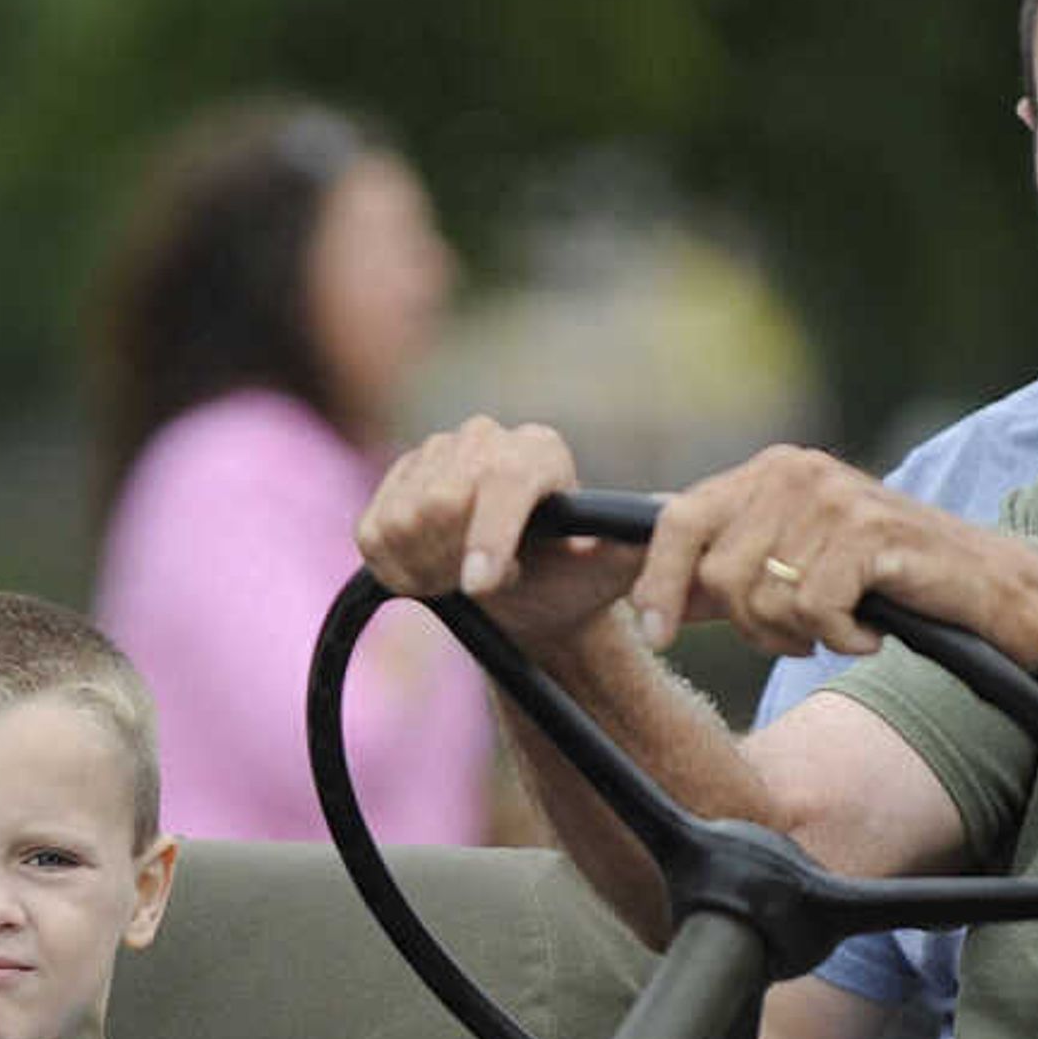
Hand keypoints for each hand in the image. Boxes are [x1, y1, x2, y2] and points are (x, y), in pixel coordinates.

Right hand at [357, 416, 647, 647]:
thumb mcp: (610, 572)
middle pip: (439, 503)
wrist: (530, 598)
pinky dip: (395, 568)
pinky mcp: (393, 483)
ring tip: (460, 576)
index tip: (482, 586)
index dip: (487, 535)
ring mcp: (433, 456)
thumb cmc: (572, 583)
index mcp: (538, 451)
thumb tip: (665, 514)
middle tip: (484, 583)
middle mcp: (484, 439)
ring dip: (427, 567)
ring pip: (401, 519)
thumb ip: (632, 545)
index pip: (501, 481)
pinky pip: (372, 533)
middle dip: (456, 559)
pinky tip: (429, 570)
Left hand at [627, 445, 1037, 665]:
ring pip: (764, 599)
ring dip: (800, 634)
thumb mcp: (791, 566)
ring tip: (841, 624)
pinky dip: (840, 639)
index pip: (678, 521)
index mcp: (766, 472)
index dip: (657, 582)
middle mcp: (793, 471)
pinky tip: (869, 629)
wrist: (982, 587)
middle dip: (752, 625)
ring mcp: (831, 497)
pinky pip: (814, 610)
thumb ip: (721, 570)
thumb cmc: (881, 582)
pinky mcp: (867, 531)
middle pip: (718, 576)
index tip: (655, 633)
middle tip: (801, 630)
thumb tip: (638, 590)